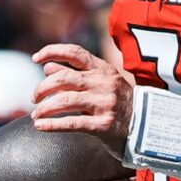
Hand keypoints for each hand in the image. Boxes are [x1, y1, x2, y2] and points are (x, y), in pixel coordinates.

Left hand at [30, 43, 133, 159]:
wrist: (147, 129)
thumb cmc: (119, 104)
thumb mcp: (102, 84)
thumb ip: (75, 74)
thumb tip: (47, 67)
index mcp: (104, 70)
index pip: (75, 53)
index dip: (52, 51)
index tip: (36, 58)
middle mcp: (104, 83)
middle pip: (64, 79)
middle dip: (43, 88)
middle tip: (34, 98)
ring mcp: (105, 104)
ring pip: (65, 101)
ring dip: (45, 108)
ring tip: (36, 116)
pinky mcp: (104, 125)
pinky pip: (72, 123)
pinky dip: (52, 125)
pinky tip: (40, 127)